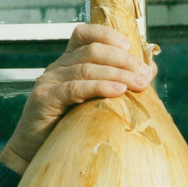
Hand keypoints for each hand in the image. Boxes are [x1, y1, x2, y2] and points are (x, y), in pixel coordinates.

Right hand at [0, 24, 156, 174]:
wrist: (37, 152)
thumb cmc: (71, 125)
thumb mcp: (98, 99)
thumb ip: (120, 81)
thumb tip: (150, 69)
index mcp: (69, 62)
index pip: (84, 34)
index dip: (106, 34)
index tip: (129, 45)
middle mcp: (57, 67)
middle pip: (92, 51)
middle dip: (123, 60)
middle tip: (145, 74)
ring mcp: (49, 81)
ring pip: (86, 68)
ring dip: (118, 74)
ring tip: (139, 84)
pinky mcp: (44, 99)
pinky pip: (75, 88)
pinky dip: (99, 87)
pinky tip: (118, 91)